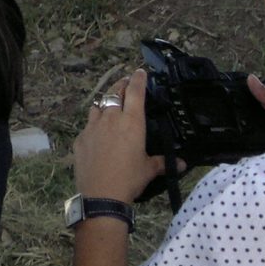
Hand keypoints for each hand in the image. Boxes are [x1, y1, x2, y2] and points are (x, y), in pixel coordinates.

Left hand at [75, 68, 168, 202]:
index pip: (135, 92)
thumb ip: (164, 162)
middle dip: (121, 84)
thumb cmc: (130, 178)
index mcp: (131, 122)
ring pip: (98, 105)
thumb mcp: (149, 169)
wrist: (101, 193)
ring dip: (106, 101)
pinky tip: (98, 131)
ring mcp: (92, 127)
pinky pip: (88, 124)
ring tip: (111, 103)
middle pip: (115, 93)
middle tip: (126, 82)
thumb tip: (184, 164)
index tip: (140, 71)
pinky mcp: (80, 138)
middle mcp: (111, 119)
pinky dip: (94, 123)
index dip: (138, 80)